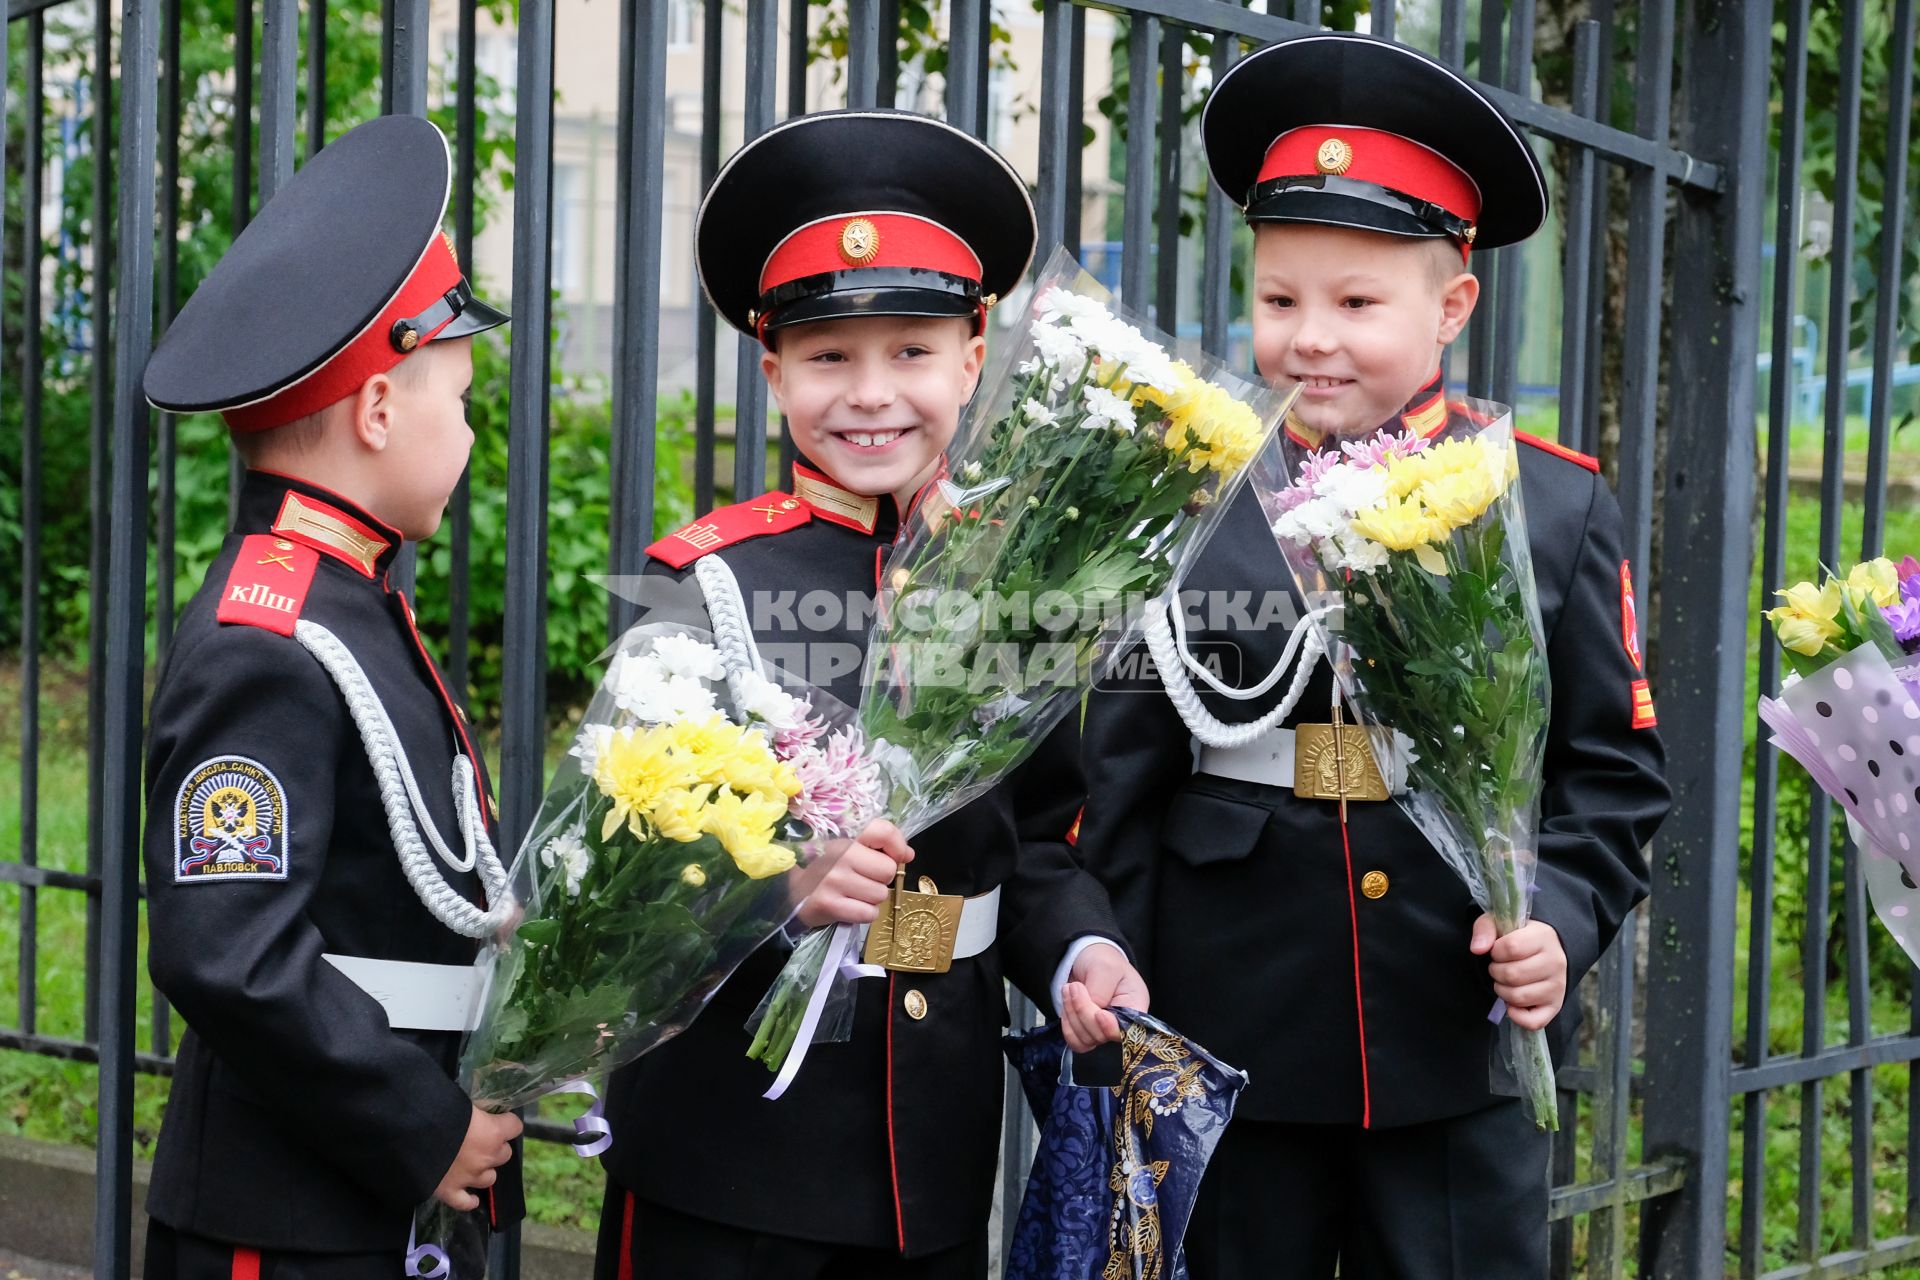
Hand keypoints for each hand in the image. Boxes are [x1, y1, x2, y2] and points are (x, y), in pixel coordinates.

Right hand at [433, 1107, 522, 1210]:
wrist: (408, 1133)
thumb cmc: (437, 1108)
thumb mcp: (462, 1098)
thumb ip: (476, 1105)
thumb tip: (479, 1103)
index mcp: (493, 1132)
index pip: (515, 1127)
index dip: (505, 1122)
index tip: (497, 1118)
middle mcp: (486, 1157)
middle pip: (504, 1154)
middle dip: (495, 1147)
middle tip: (479, 1139)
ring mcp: (469, 1178)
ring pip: (490, 1177)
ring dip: (484, 1169)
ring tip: (472, 1163)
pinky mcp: (450, 1192)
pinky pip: (466, 1202)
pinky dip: (469, 1200)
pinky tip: (470, 1196)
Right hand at [796, 819, 913, 928]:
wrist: (790, 891)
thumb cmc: (825, 868)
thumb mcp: (847, 849)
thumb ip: (880, 846)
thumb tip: (908, 855)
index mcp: (845, 837)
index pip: (883, 831)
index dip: (897, 845)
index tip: (896, 856)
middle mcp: (839, 856)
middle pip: (888, 870)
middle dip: (881, 878)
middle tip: (864, 879)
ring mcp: (834, 881)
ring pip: (880, 894)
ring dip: (872, 898)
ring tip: (854, 893)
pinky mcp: (830, 906)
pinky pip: (869, 913)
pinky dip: (864, 913)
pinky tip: (850, 906)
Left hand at [1060, 942, 1149, 1052]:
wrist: (1088, 959)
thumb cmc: (1103, 960)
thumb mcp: (1105, 968)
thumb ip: (1101, 992)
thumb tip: (1093, 1012)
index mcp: (1135, 1007)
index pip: (1127, 1031)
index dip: (1110, 1027)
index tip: (1099, 1013)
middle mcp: (1122, 1024)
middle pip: (1101, 1035)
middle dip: (1082, 1012)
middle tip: (1074, 987)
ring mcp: (1104, 1031)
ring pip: (1086, 1040)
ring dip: (1071, 1015)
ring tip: (1069, 989)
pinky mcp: (1088, 1033)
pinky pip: (1076, 1041)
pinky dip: (1067, 1025)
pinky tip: (1067, 1005)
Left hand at [1470, 915, 1566, 1031]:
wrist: (1546, 948)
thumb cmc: (1519, 936)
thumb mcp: (1500, 923)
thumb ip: (1485, 929)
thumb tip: (1477, 949)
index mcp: (1544, 937)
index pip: (1511, 947)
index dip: (1495, 951)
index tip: (1497, 950)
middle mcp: (1555, 962)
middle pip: (1512, 975)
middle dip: (1496, 972)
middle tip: (1499, 967)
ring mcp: (1557, 986)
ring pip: (1519, 997)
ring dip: (1502, 991)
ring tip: (1505, 981)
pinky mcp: (1555, 1006)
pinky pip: (1534, 1021)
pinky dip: (1517, 1016)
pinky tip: (1511, 1005)